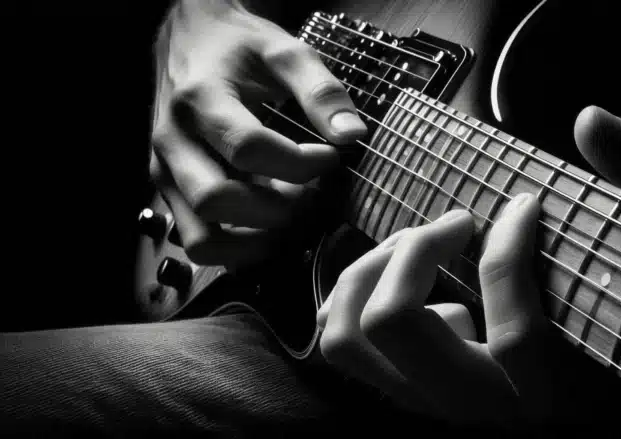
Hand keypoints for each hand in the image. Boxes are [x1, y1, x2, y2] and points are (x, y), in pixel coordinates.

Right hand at [149, 0, 366, 266]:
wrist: (189, 40)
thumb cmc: (238, 47)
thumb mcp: (284, 51)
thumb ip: (320, 90)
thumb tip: (353, 136)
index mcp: (201, 98)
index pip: (248, 149)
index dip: (298, 164)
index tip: (330, 158)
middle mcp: (173, 140)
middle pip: (217, 199)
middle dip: (276, 208)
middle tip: (308, 194)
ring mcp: (165, 171)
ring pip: (201, 237)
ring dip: (253, 241)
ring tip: (286, 216)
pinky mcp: (168, 191)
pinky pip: (197, 242)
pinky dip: (235, 249)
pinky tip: (266, 229)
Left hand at [316, 104, 620, 430]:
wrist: (585, 390)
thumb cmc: (617, 320)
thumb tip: (593, 121)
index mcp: (543, 397)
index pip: (514, 334)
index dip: (510, 250)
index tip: (525, 204)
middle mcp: (473, 410)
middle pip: (395, 323)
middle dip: (415, 250)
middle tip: (456, 222)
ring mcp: (423, 401)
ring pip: (347, 335)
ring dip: (371, 271)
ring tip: (418, 244)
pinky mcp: (396, 387)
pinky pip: (338, 337)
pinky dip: (354, 293)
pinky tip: (401, 274)